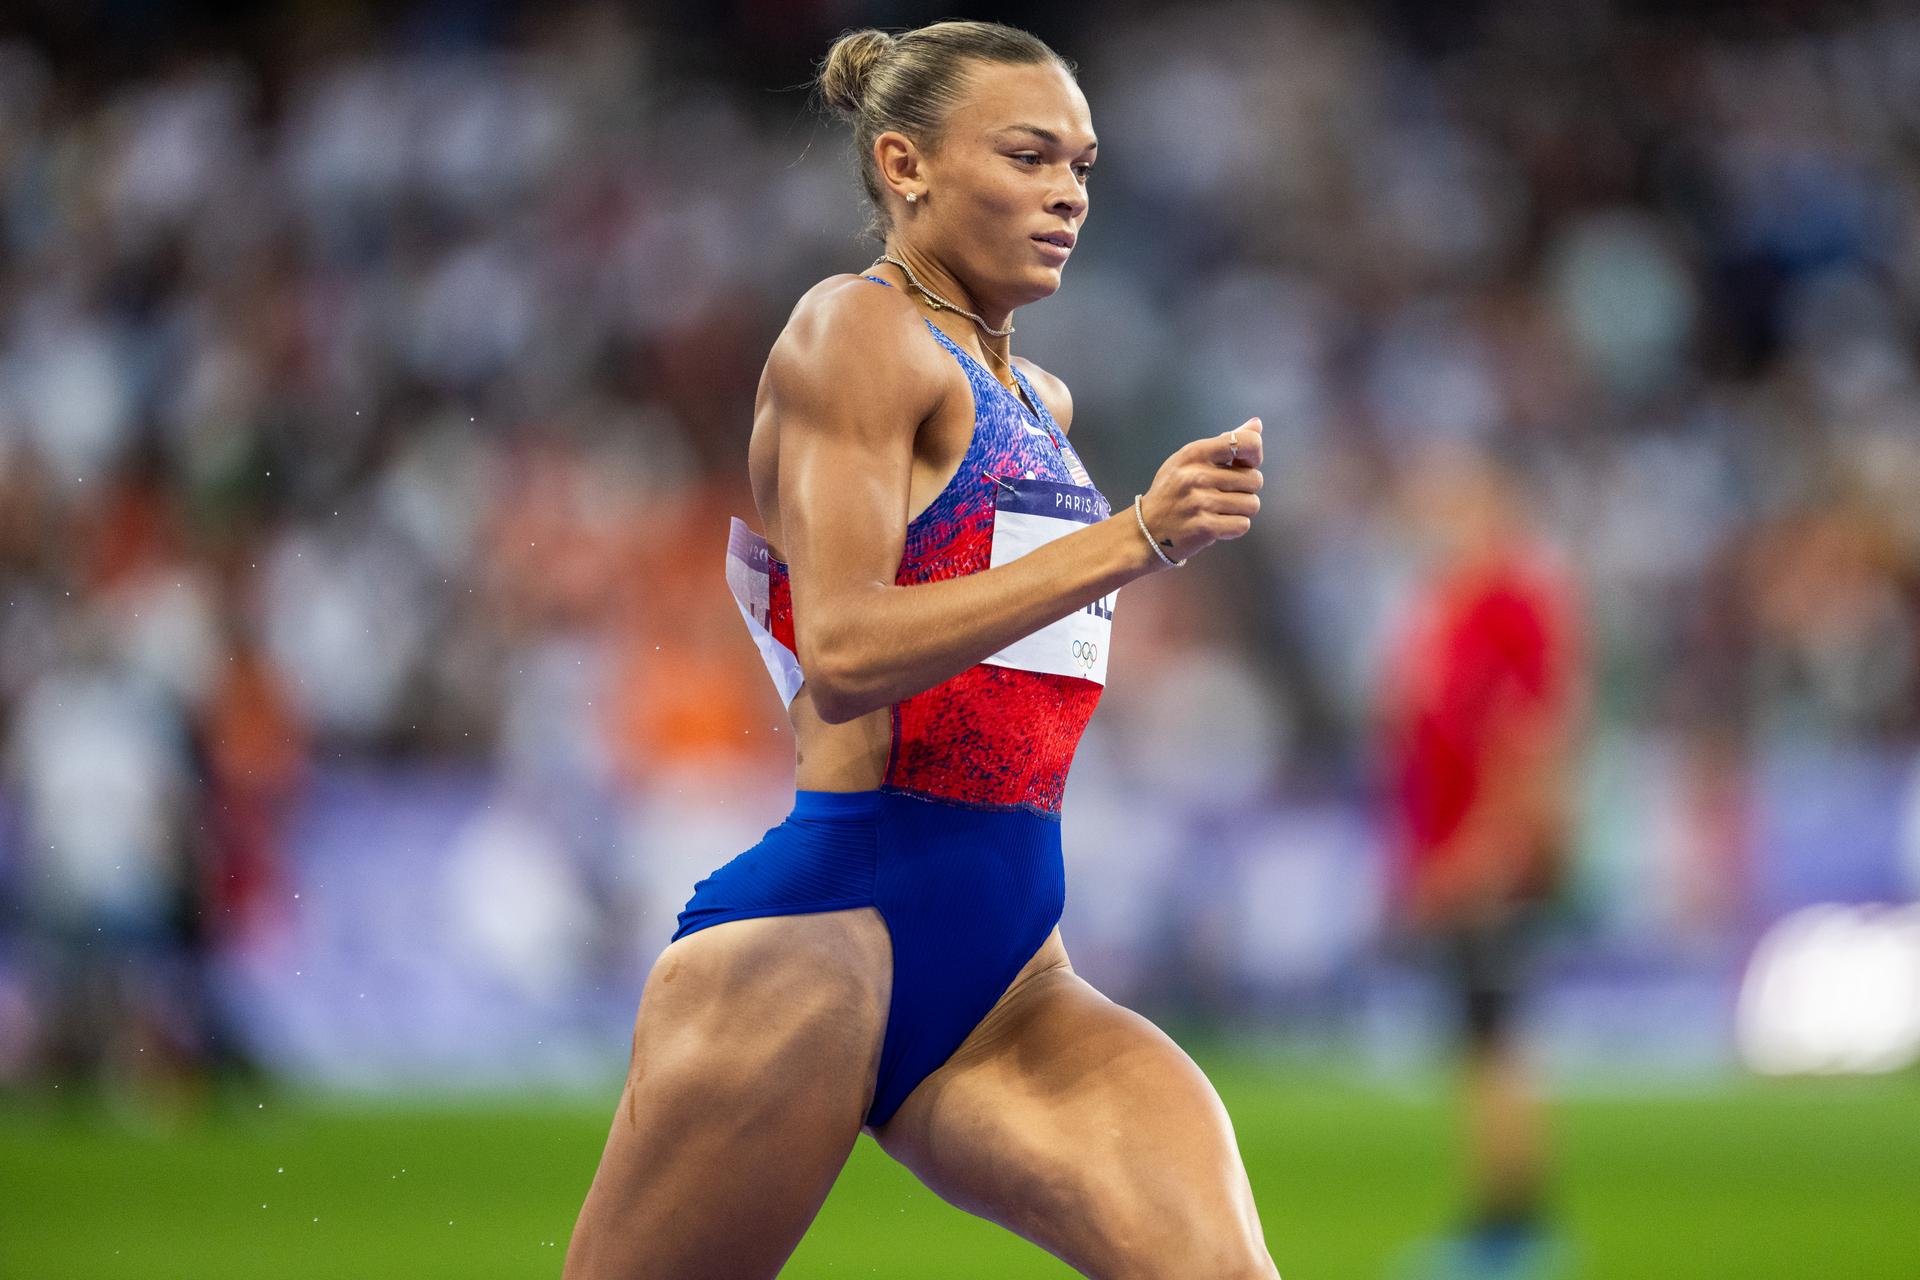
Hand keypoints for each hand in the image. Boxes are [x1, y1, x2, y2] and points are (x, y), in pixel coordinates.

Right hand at [1137, 418, 1263, 564]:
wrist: (1146, 530)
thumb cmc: (1173, 492)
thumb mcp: (1190, 461)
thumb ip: (1224, 443)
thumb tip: (1256, 424)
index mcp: (1194, 453)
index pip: (1244, 443)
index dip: (1255, 455)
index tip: (1245, 465)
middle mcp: (1196, 475)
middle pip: (1254, 479)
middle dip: (1246, 489)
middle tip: (1225, 494)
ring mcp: (1200, 502)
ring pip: (1251, 504)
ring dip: (1241, 510)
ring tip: (1220, 510)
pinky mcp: (1204, 527)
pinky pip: (1242, 525)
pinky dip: (1234, 527)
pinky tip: (1218, 524)